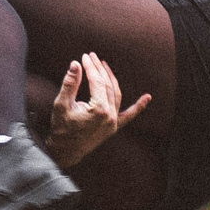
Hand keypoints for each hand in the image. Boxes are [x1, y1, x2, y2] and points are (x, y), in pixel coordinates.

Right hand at [46, 52, 151, 168]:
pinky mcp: (114, 127)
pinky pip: (129, 115)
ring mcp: (113, 122)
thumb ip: (70, 84)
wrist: (65, 152)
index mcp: (99, 110)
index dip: (91, 67)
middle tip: (92, 56)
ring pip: (117, 94)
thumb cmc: (61, 129)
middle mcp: (110, 116)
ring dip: (111, 79)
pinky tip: (147, 97)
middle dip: (99, 69)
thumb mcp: (62, 104)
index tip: (84, 56)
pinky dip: (138, 106)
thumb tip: (75, 64)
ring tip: (104, 66)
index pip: (97, 82)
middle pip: (107, 86)